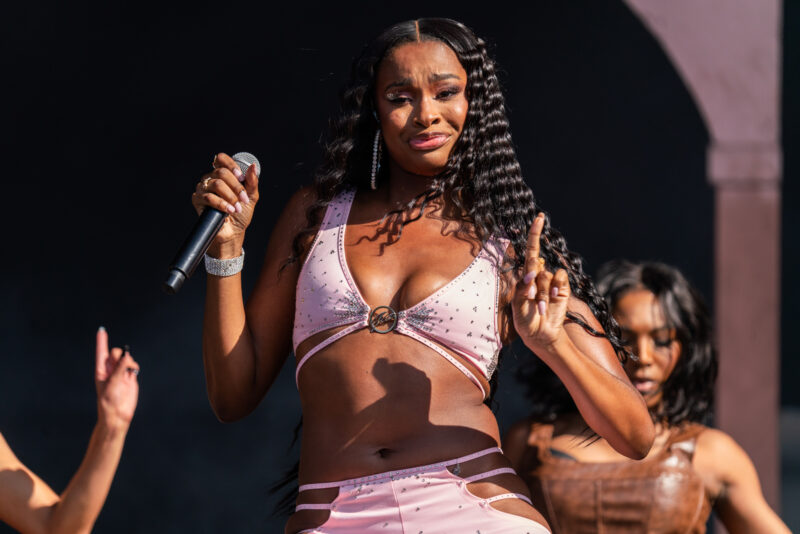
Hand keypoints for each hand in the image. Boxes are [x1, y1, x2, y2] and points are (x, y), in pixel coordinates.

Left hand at [95, 327, 138, 430]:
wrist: (118, 414)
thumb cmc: (109, 400)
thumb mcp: (112, 383)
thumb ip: (119, 368)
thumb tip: (126, 355)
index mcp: (101, 370)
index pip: (101, 352)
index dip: (101, 341)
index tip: (101, 330)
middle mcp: (110, 370)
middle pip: (115, 353)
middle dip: (119, 354)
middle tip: (123, 360)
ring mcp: (120, 373)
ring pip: (125, 358)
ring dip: (128, 361)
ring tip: (128, 369)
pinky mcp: (130, 377)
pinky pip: (133, 365)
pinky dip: (134, 366)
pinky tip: (133, 371)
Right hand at [191, 152, 259, 251]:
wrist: (234, 231)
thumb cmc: (241, 213)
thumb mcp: (251, 196)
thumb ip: (252, 182)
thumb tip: (252, 166)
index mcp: (223, 174)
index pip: (221, 159)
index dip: (232, 166)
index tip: (241, 178)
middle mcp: (211, 178)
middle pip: (221, 172)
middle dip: (236, 187)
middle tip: (244, 200)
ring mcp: (203, 188)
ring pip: (216, 184)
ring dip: (230, 197)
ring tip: (237, 208)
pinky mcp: (198, 200)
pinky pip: (209, 197)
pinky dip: (221, 204)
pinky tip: (229, 211)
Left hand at [512, 213, 571, 351]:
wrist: (541, 335)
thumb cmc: (525, 322)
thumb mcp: (518, 308)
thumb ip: (523, 291)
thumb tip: (530, 276)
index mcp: (524, 277)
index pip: (529, 252)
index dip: (534, 234)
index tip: (539, 218)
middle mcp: (537, 275)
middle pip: (536, 261)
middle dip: (533, 276)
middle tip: (532, 295)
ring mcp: (550, 281)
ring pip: (546, 274)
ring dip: (543, 292)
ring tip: (540, 307)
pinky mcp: (562, 287)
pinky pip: (560, 277)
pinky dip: (556, 287)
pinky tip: (553, 299)